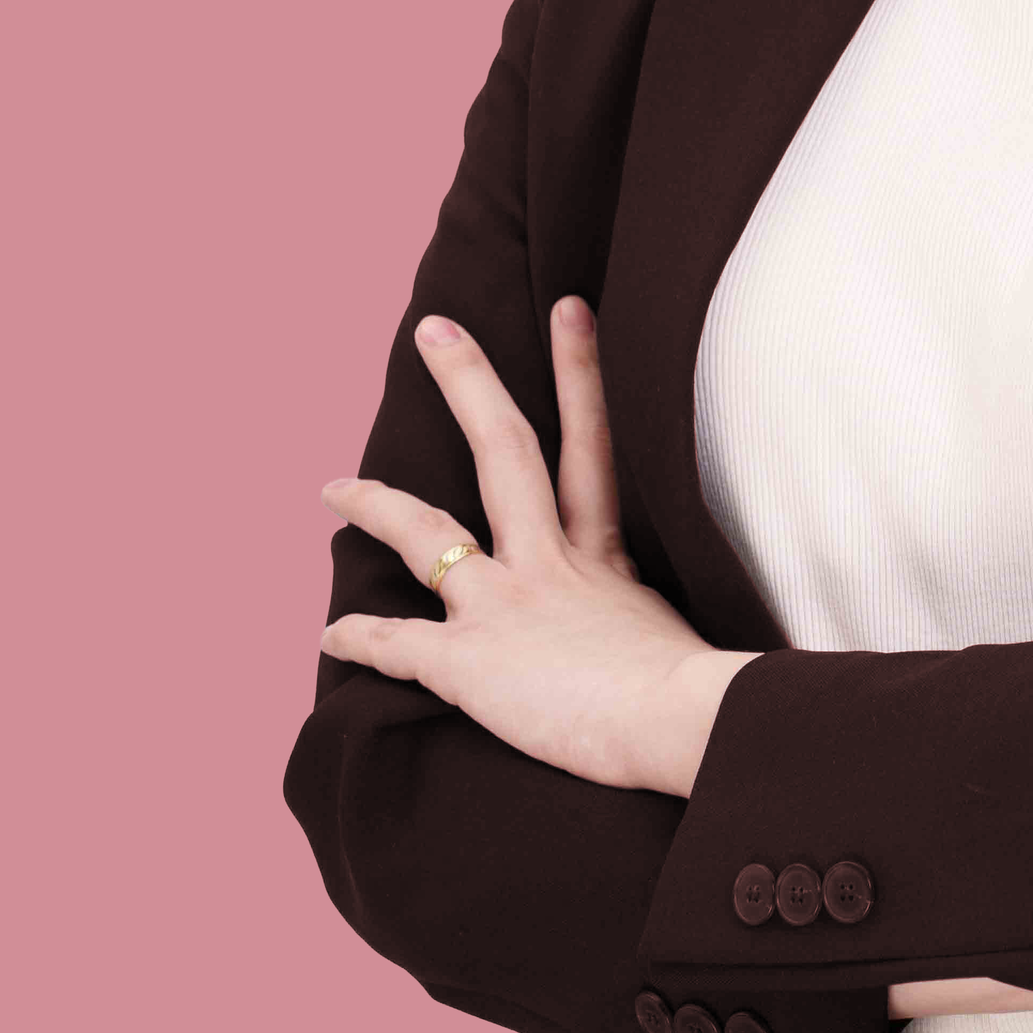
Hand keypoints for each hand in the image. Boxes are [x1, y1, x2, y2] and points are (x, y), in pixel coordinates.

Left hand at [318, 297, 757, 796]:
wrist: (685, 722)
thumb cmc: (701, 697)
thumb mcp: (677, 635)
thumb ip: (645, 626)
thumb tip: (664, 652)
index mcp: (603, 555)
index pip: (589, 446)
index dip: (578, 372)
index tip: (569, 310)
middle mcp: (549, 561)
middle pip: (504, 451)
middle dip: (467, 383)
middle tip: (434, 328)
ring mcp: (505, 603)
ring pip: (426, 534)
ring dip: (375, 506)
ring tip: (333, 487)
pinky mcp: (470, 660)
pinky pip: (397, 643)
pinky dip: (360, 638)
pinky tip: (331, 633)